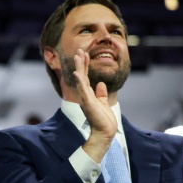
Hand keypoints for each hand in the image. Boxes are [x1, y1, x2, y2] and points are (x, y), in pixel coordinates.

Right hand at [72, 48, 116, 162]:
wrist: (105, 132)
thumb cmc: (104, 120)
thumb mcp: (104, 103)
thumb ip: (101, 94)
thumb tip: (101, 84)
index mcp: (89, 95)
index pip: (86, 77)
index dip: (85, 65)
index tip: (84, 54)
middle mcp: (85, 95)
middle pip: (82, 76)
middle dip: (81, 63)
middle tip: (79, 51)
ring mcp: (86, 99)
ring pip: (81, 80)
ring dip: (80, 67)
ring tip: (78, 56)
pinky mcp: (88, 103)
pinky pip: (83, 90)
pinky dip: (80, 81)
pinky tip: (77, 73)